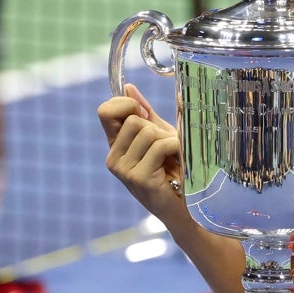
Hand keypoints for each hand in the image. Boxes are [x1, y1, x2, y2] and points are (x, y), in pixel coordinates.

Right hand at [97, 83, 184, 223]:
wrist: (188, 205)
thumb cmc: (175, 169)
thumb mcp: (160, 136)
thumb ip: (146, 113)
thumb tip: (129, 87)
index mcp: (115, 144)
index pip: (105, 111)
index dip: (126, 104)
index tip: (145, 113)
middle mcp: (113, 157)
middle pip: (134, 119)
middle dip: (159, 128)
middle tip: (168, 148)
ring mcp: (123, 169)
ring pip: (148, 131)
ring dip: (170, 140)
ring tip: (173, 158)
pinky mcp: (138, 177)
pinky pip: (160, 146)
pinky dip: (176, 148)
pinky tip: (176, 164)